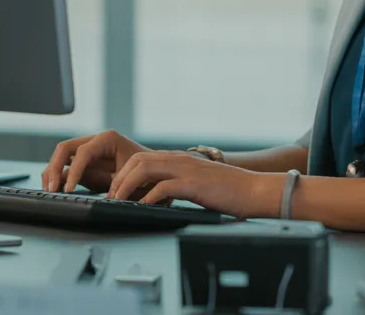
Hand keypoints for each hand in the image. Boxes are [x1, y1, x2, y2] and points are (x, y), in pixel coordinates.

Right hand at [42, 130, 150, 192]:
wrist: (156, 174)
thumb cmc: (148, 174)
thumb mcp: (134, 178)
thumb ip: (117, 184)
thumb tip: (104, 196)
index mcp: (107, 139)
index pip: (83, 152)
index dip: (74, 171)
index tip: (68, 189)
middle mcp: (94, 142)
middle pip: (64, 149)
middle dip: (55, 168)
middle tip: (52, 189)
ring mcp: (88, 153)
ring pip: (61, 158)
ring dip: (52, 173)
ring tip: (50, 191)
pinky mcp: (85, 166)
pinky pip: (66, 169)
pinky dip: (57, 179)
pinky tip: (55, 191)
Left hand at [107, 151, 279, 218]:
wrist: (255, 190)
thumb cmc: (229, 191)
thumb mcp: (197, 184)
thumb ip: (177, 185)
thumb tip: (157, 197)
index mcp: (179, 160)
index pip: (141, 159)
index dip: (123, 173)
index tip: (114, 190)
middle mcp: (180, 160)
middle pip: (137, 160)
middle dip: (119, 178)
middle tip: (109, 196)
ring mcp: (186, 170)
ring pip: (145, 168)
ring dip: (127, 185)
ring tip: (118, 201)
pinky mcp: (194, 184)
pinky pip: (164, 186)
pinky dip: (149, 196)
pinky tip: (144, 206)